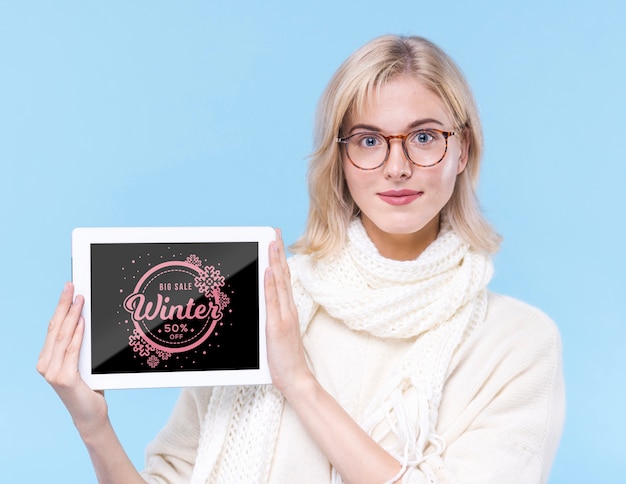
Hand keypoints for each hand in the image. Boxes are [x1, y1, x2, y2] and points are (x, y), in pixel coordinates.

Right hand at [36, 282, 108, 436]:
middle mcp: (45, 365)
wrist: (91, 414)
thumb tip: (87, 318)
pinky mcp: (63, 378)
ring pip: (63, 336)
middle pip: (56, 328)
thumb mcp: (83, 362)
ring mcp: (52, 372)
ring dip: (72, 315)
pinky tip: (82, 321)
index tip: (68, 289)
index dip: (60, 306)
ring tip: (79, 298)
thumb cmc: (89, 387)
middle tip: (71, 286)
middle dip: (64, 304)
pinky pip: (72, 350)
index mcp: (47, 359)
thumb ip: (80, 345)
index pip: (53, 327)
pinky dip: (77, 334)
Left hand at [264, 229, 312, 396]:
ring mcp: (283, 316)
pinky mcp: (276, 326)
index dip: (279, 259)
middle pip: (283, 276)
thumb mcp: (278, 334)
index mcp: (287, 310)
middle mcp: (288, 309)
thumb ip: (274, 317)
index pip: (283, 280)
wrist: (295, 378)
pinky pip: (273, 301)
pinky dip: (271, 284)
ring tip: (272, 243)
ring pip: (279, 283)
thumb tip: (266, 303)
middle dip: (278, 253)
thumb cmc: (285, 359)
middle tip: (274, 233)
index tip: (275, 242)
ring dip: (275, 262)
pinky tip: (268, 271)